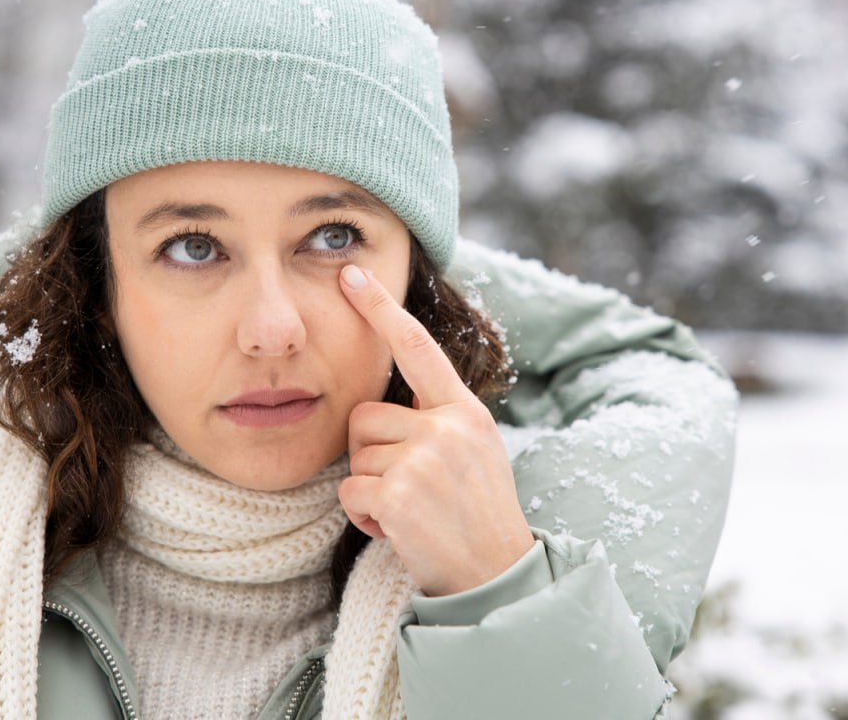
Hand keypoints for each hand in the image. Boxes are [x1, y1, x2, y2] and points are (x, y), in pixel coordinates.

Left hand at [336, 264, 534, 596]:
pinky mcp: (400, 495)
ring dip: (371, 488)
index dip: (380, 310)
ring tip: (411, 510)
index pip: (417, 348)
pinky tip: (399, 529)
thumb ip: (438, 418)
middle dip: (371, 453)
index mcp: (464, 410)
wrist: (497, 571)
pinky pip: (350, 492)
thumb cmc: (477, 510)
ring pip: (356, 456)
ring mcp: (425, 460)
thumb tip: (384, 403)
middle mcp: (447, 427)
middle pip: (365, 417)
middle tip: (409, 486)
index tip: (351, 276)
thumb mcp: (474, 448)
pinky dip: (365, 516)